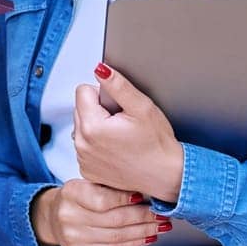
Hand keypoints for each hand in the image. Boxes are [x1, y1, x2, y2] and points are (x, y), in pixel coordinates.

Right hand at [30, 180, 169, 245]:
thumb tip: (145, 190)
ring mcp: (73, 237)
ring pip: (117, 236)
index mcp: (71, 192)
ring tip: (159, 226)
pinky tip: (146, 237)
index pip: (103, 200)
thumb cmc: (77, 197)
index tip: (145, 197)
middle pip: (114, 220)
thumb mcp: (87, 183)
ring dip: (143, 232)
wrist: (54, 216)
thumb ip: (110, 186)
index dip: (126, 200)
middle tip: (161, 214)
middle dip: (143, 217)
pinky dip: (133, 243)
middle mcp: (69, 216)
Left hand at [73, 63, 184, 204]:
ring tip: (120, 136)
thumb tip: (100, 70)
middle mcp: (82, 145)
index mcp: (92, 127)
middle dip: (98, 110)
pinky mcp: (87, 171)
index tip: (118, 107)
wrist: (167, 175)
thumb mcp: (142, 107)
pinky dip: (97, 145)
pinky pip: (85, 146)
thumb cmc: (158, 144)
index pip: (83, 91)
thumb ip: (118, 85)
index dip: (103, 94)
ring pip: (81, 127)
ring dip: (96, 127)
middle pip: (80, 108)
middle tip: (122, 122)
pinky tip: (116, 149)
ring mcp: (83, 160)